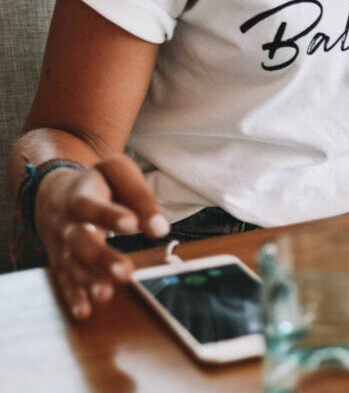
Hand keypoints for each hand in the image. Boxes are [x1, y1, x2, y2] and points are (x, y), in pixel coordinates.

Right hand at [33, 155, 168, 319]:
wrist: (53, 193)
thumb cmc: (97, 184)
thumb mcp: (117, 173)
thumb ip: (140, 196)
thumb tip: (160, 228)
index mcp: (80, 196)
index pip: (91, 206)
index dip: (110, 215)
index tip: (133, 225)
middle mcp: (68, 223)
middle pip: (81, 242)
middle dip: (101, 258)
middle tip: (125, 271)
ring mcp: (62, 245)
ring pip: (72, 265)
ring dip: (88, 281)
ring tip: (106, 294)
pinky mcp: (61, 262)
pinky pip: (64, 281)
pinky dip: (74, 297)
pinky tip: (85, 310)